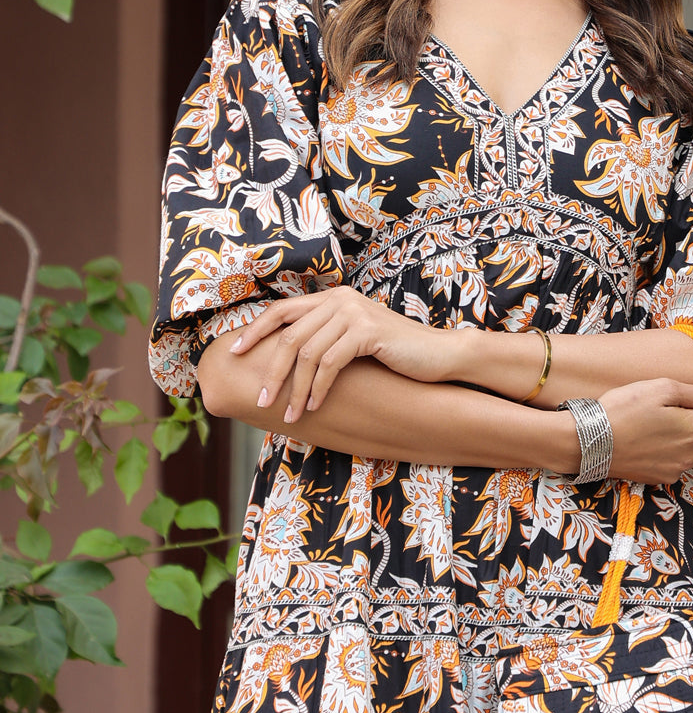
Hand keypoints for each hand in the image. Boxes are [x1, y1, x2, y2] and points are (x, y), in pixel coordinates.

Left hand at [227, 287, 453, 421]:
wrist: (438, 354)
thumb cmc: (395, 354)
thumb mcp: (354, 341)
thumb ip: (326, 340)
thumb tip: (286, 363)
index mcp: (332, 298)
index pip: (282, 310)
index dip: (255, 330)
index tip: (234, 353)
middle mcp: (340, 299)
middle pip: (289, 335)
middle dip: (271, 371)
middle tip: (261, 400)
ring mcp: (353, 313)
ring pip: (307, 353)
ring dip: (295, 388)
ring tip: (289, 414)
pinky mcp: (367, 331)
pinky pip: (330, 363)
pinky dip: (318, 388)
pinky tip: (314, 406)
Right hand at [599, 377, 692, 484]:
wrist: (587, 442)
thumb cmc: (622, 408)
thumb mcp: (660, 388)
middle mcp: (692, 453)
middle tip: (678, 413)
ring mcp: (675, 469)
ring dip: (687, 442)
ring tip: (655, 427)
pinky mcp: (659, 479)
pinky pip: (676, 464)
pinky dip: (668, 453)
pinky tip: (644, 441)